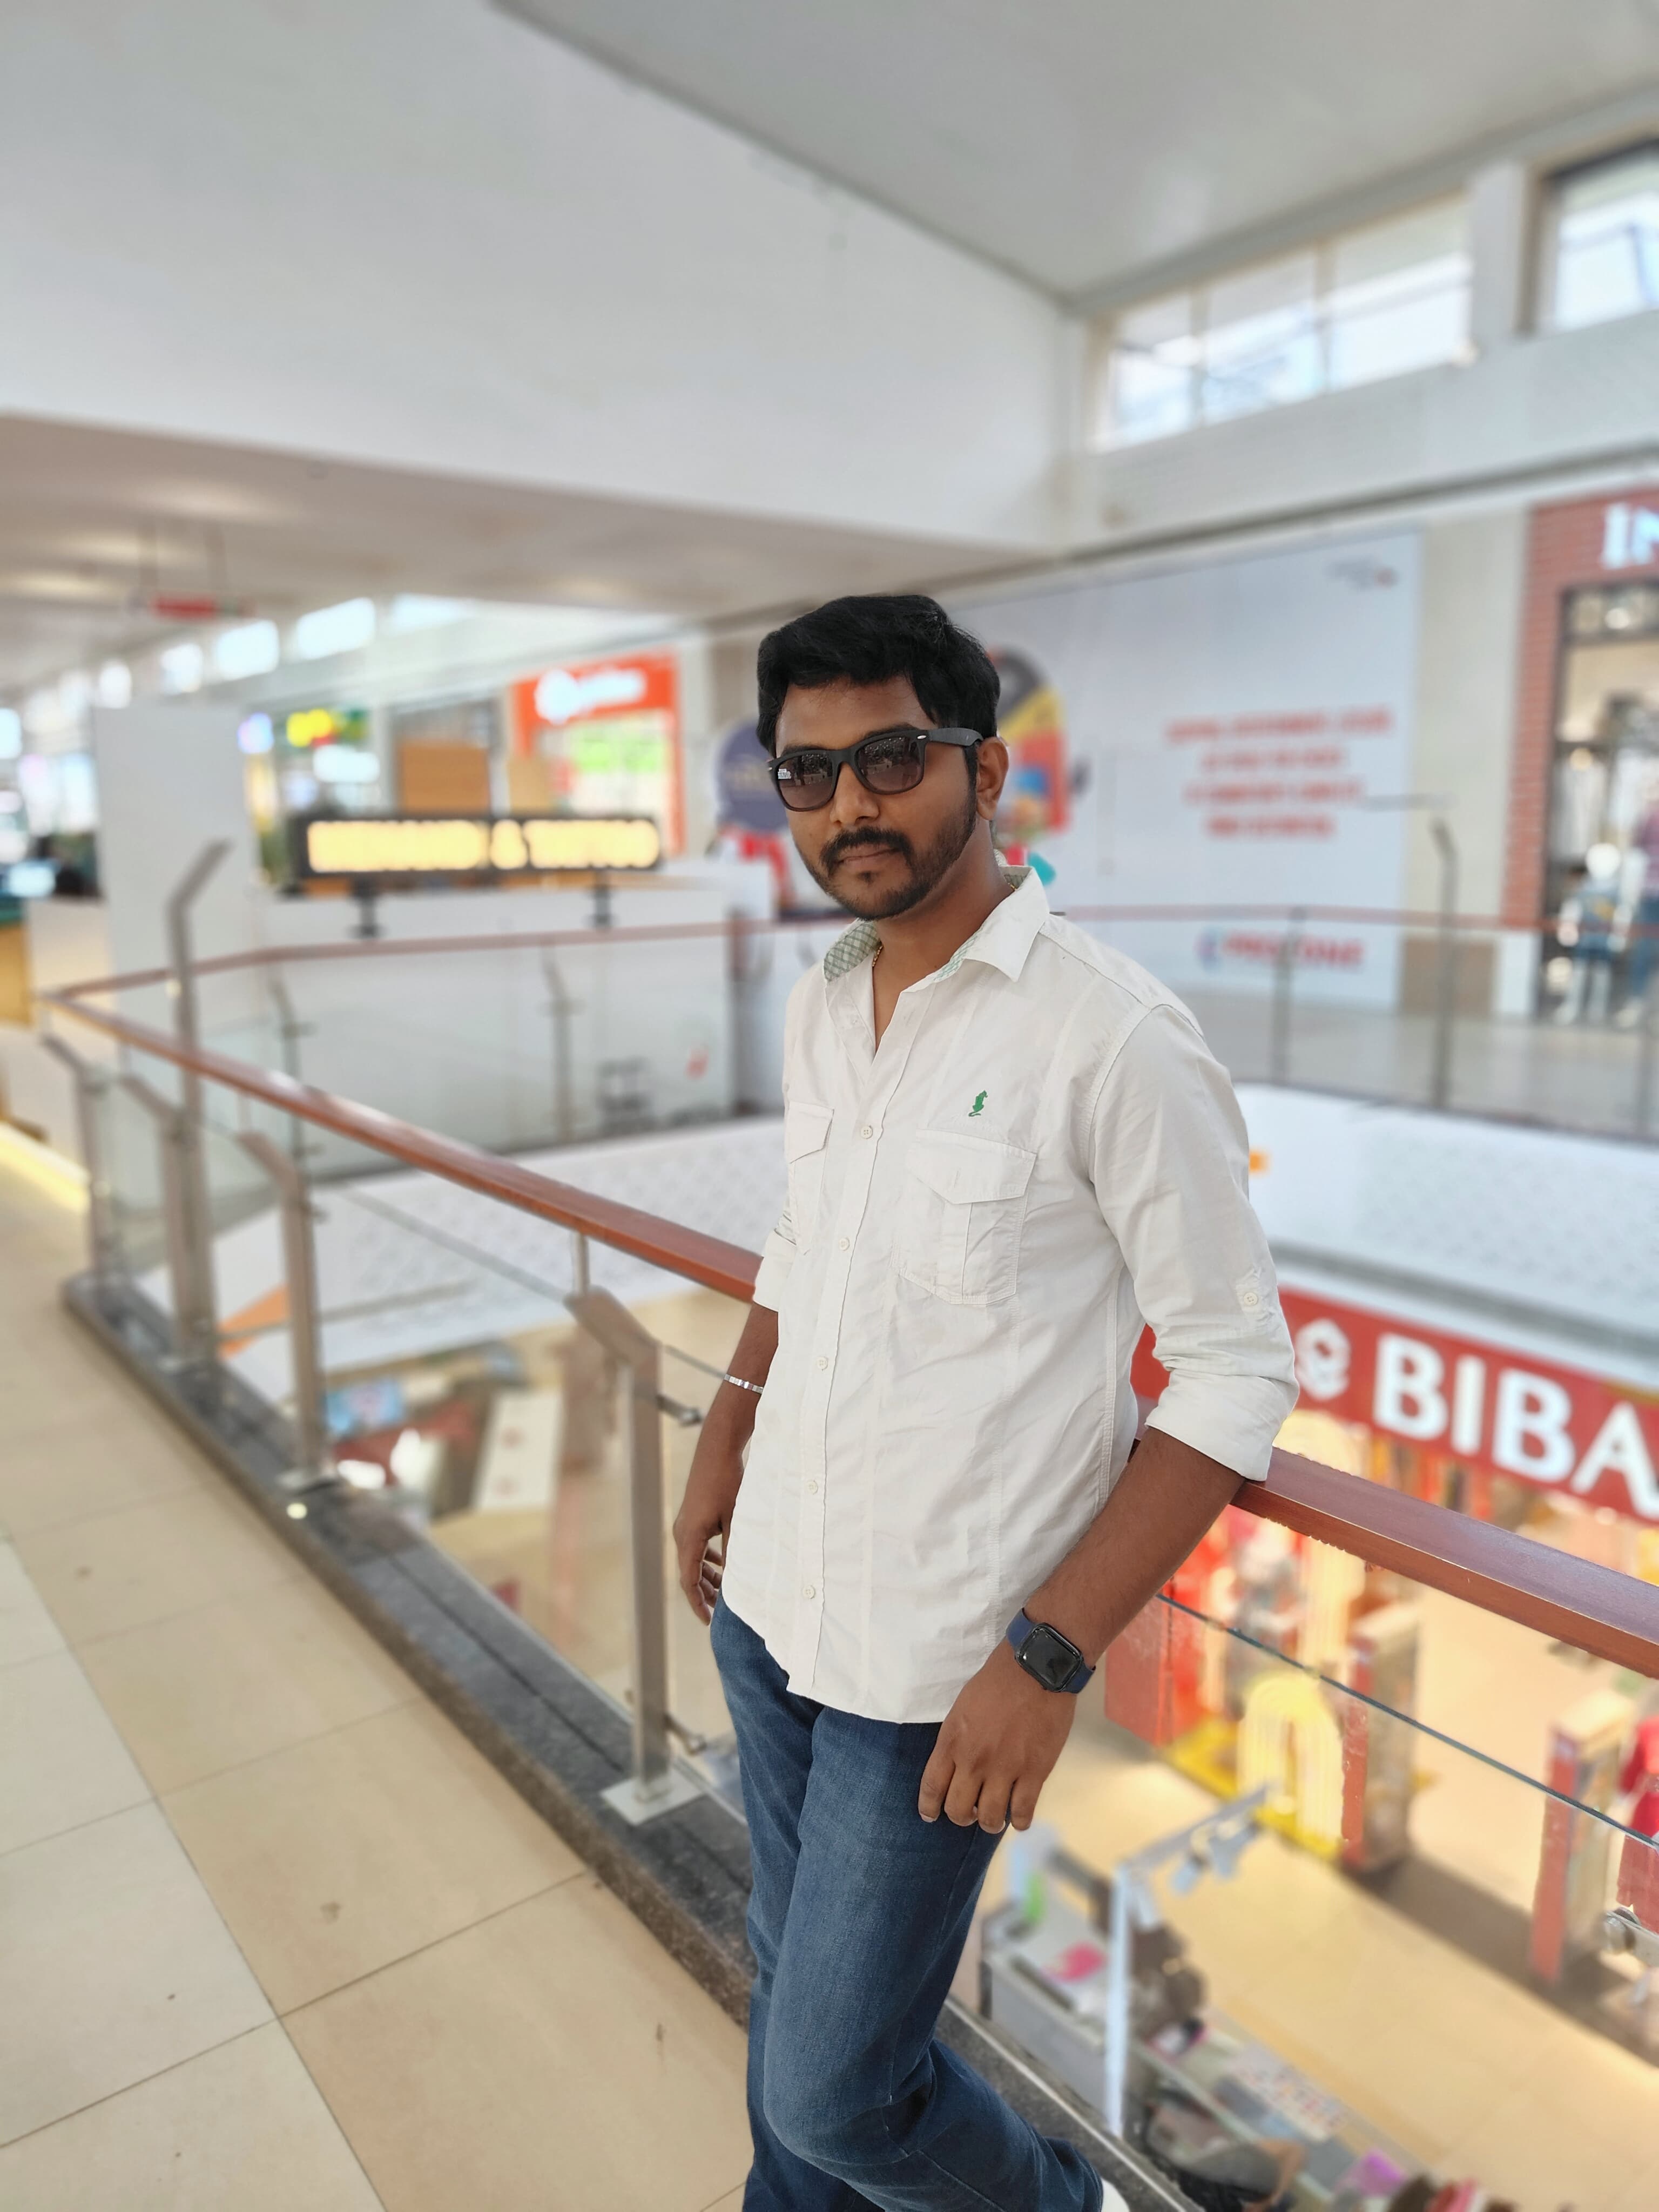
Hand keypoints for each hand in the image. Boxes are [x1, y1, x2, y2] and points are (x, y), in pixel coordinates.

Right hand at [673, 1429, 743, 1623]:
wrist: (717, 1449)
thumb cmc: (727, 1482)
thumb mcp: (735, 1519)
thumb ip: (735, 1549)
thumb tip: (738, 1577)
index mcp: (688, 1537)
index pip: (689, 1580)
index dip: (698, 1603)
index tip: (709, 1621)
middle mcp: (682, 1532)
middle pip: (689, 1573)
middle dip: (704, 1594)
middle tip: (719, 1613)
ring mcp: (685, 1523)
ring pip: (693, 1559)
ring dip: (707, 1576)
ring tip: (723, 1592)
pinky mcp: (693, 1515)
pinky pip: (696, 1545)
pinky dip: (707, 1559)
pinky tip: (721, 1564)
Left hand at [917, 1641, 1078, 1833]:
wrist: (1035, 1669)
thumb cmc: (997, 1681)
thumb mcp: (962, 1707)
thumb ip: (956, 1739)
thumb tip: (957, 1765)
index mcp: (952, 1741)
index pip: (932, 1786)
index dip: (928, 1807)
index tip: (930, 1816)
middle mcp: (973, 1761)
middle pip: (957, 1810)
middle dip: (961, 1817)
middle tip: (970, 1812)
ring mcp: (1004, 1769)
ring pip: (989, 1818)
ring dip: (990, 1823)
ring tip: (995, 1817)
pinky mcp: (1034, 1773)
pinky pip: (1022, 1812)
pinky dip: (1019, 1820)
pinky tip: (1019, 1816)